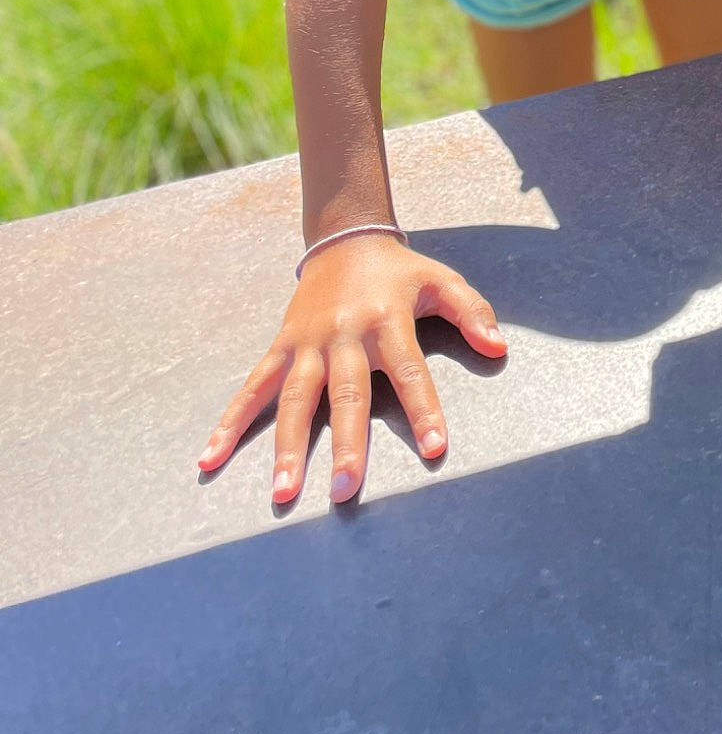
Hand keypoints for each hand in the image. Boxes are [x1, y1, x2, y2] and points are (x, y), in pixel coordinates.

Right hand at [197, 235, 506, 504]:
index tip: (434, 448)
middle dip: (346, 444)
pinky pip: (252, 388)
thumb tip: (499, 347)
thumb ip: (473, 312)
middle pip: (346, 395)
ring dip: (286, 447)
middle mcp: (343, 335)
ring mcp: (306, 344)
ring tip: (284, 492)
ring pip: (294, 399)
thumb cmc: (399, 273)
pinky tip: (211, 458)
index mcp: (387, 320)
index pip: (410, 370)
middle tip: (346, 490)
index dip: (424, 409)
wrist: (344, 240)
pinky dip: (230, 423)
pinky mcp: (281, 348)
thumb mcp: (442, 281)